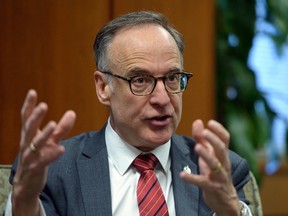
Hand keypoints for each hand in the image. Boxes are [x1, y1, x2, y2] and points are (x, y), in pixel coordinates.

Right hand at [12, 89, 75, 215]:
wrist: (26, 184)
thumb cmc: (37, 157)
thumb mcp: (50, 141)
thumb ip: (61, 128)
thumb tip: (72, 112)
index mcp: (28, 135)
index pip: (26, 118)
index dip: (28, 105)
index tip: (32, 92)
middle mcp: (26, 144)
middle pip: (29, 128)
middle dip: (35, 116)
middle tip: (43, 105)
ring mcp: (30, 156)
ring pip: (34, 144)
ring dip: (44, 134)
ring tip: (53, 124)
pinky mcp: (35, 168)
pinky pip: (43, 161)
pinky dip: (51, 155)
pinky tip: (61, 149)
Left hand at [180, 119, 241, 215]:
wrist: (225, 200)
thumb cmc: (215, 173)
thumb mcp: (209, 155)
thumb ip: (202, 139)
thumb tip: (198, 121)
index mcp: (222, 155)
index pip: (225, 139)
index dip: (219, 130)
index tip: (210, 122)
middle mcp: (223, 164)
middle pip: (222, 149)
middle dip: (214, 140)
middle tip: (205, 132)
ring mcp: (219, 176)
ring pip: (215, 165)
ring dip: (206, 155)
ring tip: (197, 147)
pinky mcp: (212, 188)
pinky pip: (202, 182)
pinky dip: (192, 178)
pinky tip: (182, 175)